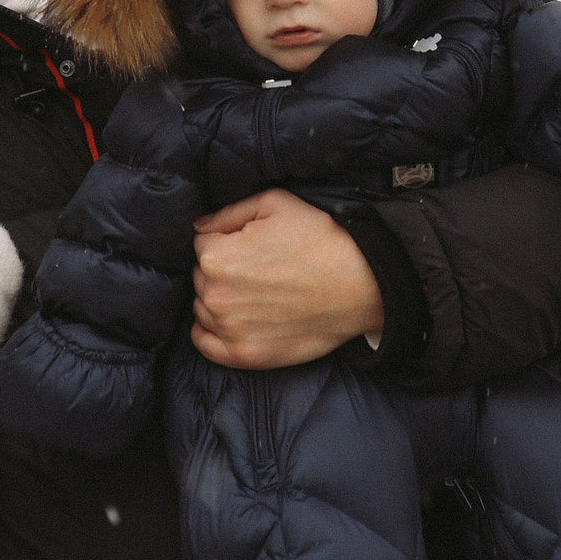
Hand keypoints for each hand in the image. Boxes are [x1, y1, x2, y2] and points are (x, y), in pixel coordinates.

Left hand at [191, 189, 384, 368]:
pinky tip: (231, 321)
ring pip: (204, 307)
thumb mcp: (274, 204)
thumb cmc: (320, 238)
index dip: (226, 240)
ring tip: (256, 293)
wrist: (361, 283)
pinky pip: (205, 345)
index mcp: (216, 256)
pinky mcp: (245, 355)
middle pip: (201, 276)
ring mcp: (229, 329)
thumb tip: (199, 227)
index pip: (202, 244)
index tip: (251, 245)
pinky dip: (210, 332)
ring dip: (219, 299)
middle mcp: (216, 295)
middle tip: (259, 269)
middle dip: (222, 269)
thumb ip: (227, 213)